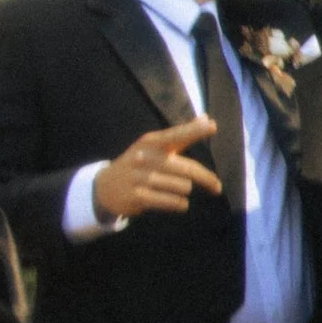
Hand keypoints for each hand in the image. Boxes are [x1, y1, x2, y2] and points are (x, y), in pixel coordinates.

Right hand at [92, 115, 223, 219]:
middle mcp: (145, 157)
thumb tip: (207, 118)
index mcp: (151, 142)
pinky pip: (173, 202)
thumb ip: (182, 134)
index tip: (212, 126)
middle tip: (217, 187)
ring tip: (176, 191)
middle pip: (188, 169)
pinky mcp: (138, 197)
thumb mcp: (155, 146)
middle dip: (206, 179)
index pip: (177, 136)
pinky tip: (177, 202)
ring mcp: (139, 178)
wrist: (104, 188)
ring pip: (183, 187)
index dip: (194, 131)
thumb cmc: (140, 164)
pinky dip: (180, 204)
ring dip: (185, 192)